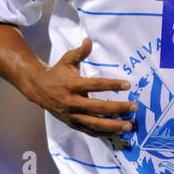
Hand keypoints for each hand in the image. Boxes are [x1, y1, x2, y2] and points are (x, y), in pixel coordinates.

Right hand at [21, 36, 136, 137]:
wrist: (39, 89)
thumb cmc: (57, 73)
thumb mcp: (67, 60)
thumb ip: (80, 52)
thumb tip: (89, 40)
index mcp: (72, 85)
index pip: (95, 85)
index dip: (112, 85)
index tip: (127, 85)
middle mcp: (72, 102)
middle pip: (98, 108)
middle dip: (117, 108)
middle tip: (134, 107)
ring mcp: (72, 115)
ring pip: (94, 124)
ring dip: (113, 126)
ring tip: (129, 126)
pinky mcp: (73, 124)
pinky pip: (90, 131)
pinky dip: (104, 133)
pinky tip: (117, 132)